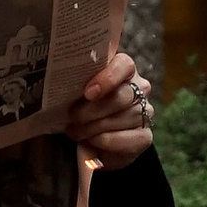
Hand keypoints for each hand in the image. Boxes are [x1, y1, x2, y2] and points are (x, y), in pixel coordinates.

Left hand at [68, 54, 154, 169]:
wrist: (89, 138)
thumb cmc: (79, 106)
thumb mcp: (75, 91)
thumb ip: (75, 81)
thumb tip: (60, 81)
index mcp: (121, 69)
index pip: (124, 65)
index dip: (108, 78)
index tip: (88, 93)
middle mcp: (138, 87)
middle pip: (122, 96)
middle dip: (93, 110)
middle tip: (73, 118)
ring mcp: (145, 112)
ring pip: (125, 118)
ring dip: (96, 128)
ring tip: (77, 132)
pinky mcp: (145, 136)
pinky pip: (131, 139)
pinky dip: (108, 142)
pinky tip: (93, 141)